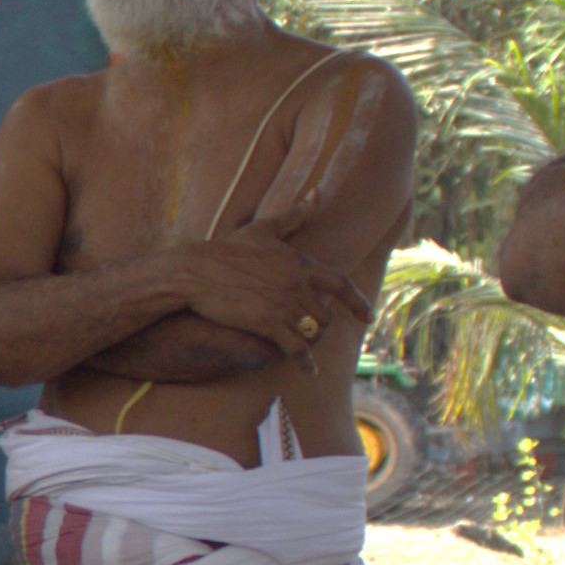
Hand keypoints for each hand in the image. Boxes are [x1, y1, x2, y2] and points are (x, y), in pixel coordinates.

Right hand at [176, 226, 372, 372]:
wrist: (196, 271)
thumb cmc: (227, 249)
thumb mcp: (264, 228)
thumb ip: (295, 215)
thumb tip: (318, 193)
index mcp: (302, 264)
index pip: (341, 286)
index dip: (357, 303)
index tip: (367, 317)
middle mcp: (299, 286)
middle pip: (326, 315)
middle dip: (321, 325)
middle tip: (312, 332)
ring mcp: (285, 306)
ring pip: (314, 332)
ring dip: (312, 342)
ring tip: (307, 349)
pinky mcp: (268, 324)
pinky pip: (297, 349)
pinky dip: (305, 363)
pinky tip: (309, 372)